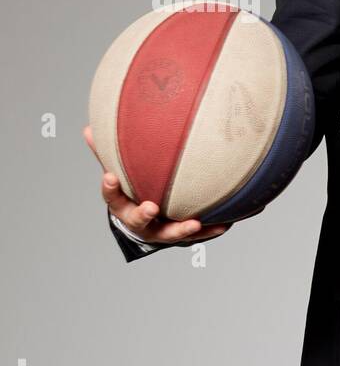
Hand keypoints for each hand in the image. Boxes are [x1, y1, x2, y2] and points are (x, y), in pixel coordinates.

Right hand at [84, 124, 231, 244]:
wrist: (148, 226)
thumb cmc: (133, 194)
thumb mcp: (121, 177)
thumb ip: (109, 155)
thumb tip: (89, 129)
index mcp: (123, 206)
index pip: (111, 198)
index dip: (110, 188)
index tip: (110, 177)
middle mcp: (140, 222)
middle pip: (138, 220)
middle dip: (143, 214)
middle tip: (151, 207)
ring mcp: (161, 231)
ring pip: (169, 233)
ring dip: (182, 229)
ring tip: (194, 223)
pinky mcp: (181, 236)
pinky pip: (197, 236)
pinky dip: (210, 231)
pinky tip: (224, 225)